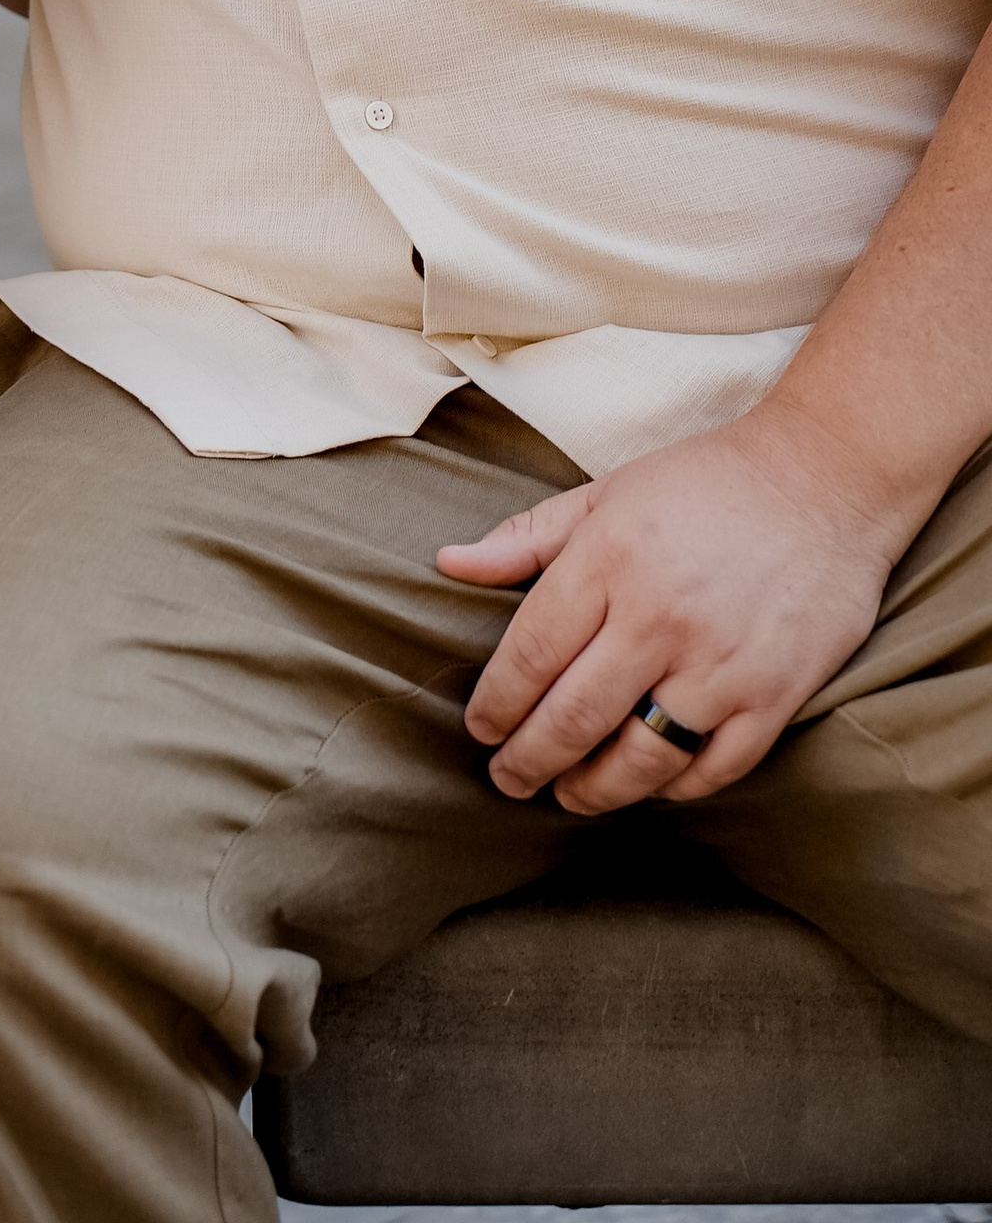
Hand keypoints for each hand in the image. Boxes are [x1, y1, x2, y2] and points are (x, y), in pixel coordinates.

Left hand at [437, 400, 901, 813]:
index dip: (497, 703)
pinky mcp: (775, 695)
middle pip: (575, 716)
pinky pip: (714, 768)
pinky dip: (674, 788)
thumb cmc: (704, 484)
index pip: (531, 654)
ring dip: (595, 789)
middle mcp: (659, 618)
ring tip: (570, 794)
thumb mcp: (605, 494)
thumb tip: (448, 563)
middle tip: (508, 779)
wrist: (824, 479)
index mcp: (608, 560)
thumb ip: (525, 538)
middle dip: (530, 759)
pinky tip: (648, 785)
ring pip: (641, 758)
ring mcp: (721, 664)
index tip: (480, 729)